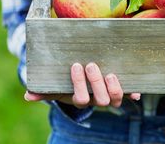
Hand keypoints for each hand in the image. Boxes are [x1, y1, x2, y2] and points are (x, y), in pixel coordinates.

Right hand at [24, 62, 140, 107]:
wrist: (90, 79)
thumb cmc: (72, 81)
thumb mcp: (59, 84)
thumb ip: (45, 90)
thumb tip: (28, 95)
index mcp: (83, 98)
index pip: (80, 98)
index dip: (79, 84)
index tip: (76, 65)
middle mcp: (99, 99)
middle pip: (100, 99)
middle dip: (96, 83)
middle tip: (91, 65)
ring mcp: (112, 95)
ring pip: (116, 98)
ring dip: (114, 87)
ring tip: (109, 73)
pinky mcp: (124, 88)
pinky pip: (131, 93)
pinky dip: (134, 93)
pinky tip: (136, 91)